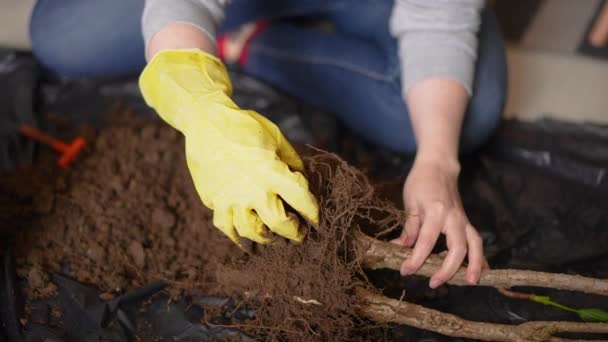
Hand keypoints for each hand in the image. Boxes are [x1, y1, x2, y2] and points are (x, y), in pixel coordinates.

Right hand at [139, 50, 318, 245]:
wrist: (206, 122)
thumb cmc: (246, 126)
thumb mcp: (276, 138)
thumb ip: (292, 163)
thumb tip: (304, 184)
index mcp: (272, 170)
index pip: (301, 200)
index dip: (313, 213)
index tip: (316, 219)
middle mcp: (252, 189)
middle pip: (279, 224)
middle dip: (294, 232)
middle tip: (299, 233)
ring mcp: (230, 198)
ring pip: (252, 232)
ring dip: (268, 238)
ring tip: (275, 236)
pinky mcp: (214, 201)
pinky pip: (226, 228)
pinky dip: (237, 238)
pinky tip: (247, 241)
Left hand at [392, 156, 483, 287]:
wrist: (439, 167)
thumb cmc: (421, 183)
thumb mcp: (410, 203)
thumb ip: (409, 228)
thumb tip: (398, 248)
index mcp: (436, 212)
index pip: (426, 241)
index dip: (415, 259)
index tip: (405, 271)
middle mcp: (454, 217)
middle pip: (457, 248)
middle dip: (448, 269)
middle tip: (433, 283)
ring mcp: (463, 220)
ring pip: (475, 245)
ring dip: (475, 264)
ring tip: (470, 282)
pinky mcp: (467, 223)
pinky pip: (477, 241)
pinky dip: (481, 257)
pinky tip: (481, 272)